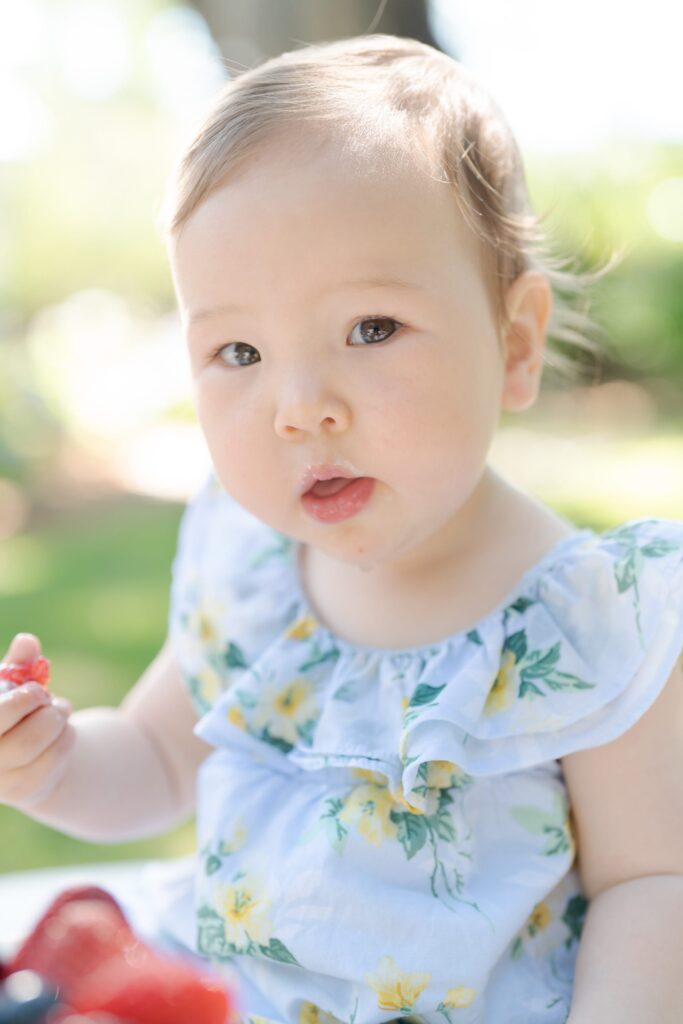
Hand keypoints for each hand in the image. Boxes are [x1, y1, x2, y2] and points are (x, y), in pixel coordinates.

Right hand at [0, 633, 75, 808]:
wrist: (37, 757)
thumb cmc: (19, 713)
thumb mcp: (16, 685)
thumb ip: (20, 663)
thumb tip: (27, 640)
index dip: (17, 701)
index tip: (36, 689)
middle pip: (1, 724)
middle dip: (35, 704)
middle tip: (48, 697)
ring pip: (30, 741)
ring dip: (54, 718)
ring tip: (60, 710)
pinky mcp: (23, 792)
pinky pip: (51, 758)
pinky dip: (65, 737)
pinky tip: (65, 732)